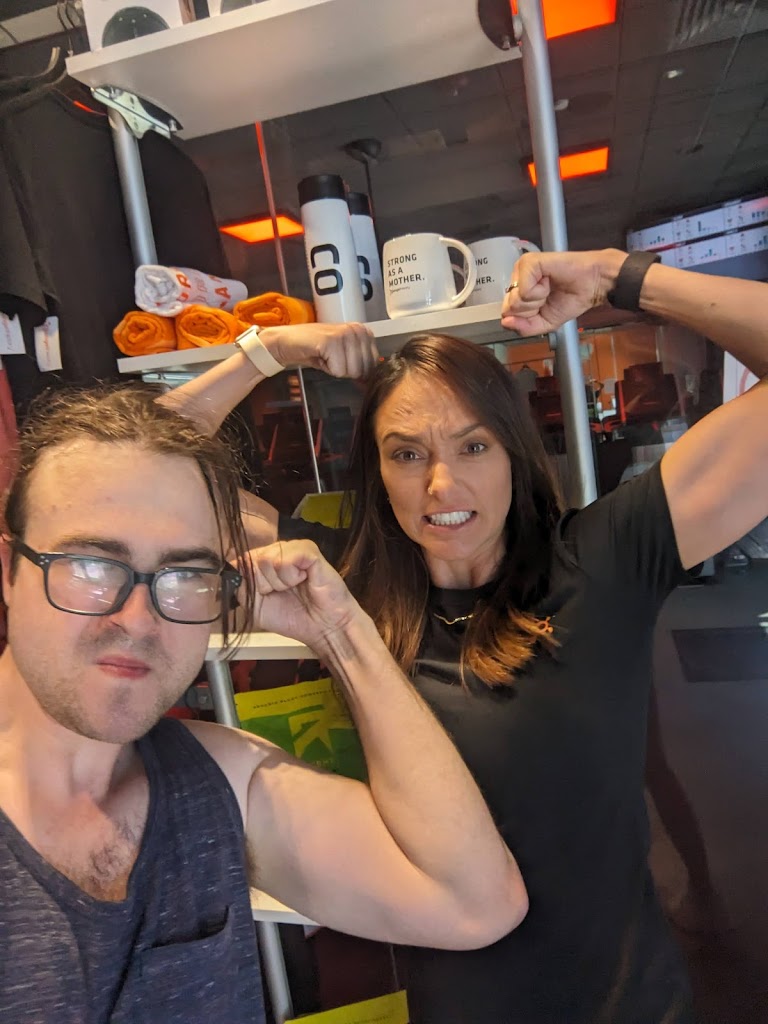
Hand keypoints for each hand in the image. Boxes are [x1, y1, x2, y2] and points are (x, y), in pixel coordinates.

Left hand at [243, 539, 362, 650]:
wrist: (324, 628)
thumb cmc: (294, 617)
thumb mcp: (256, 607)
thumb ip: (241, 587)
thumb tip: (229, 569)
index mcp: (264, 562)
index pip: (240, 561)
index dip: (248, 580)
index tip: (265, 595)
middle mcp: (277, 551)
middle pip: (251, 560)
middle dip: (263, 584)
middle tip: (283, 593)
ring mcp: (293, 548)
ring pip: (266, 559)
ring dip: (279, 582)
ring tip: (295, 587)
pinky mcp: (308, 550)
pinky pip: (285, 559)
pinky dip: (291, 576)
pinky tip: (304, 580)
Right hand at [259, 322, 378, 378]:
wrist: (288, 342)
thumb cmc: (316, 350)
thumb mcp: (344, 355)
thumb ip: (361, 365)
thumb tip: (372, 383)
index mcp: (364, 332)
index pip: (373, 365)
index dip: (356, 371)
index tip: (341, 360)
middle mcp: (357, 329)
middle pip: (363, 370)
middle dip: (345, 371)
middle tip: (331, 358)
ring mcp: (345, 334)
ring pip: (351, 372)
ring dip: (335, 369)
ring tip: (325, 357)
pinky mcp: (332, 341)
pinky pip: (338, 371)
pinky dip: (327, 368)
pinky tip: (319, 356)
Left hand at [500, 248, 625, 335]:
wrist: (592, 285)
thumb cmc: (570, 299)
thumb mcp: (544, 323)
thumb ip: (524, 328)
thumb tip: (505, 322)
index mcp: (518, 290)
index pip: (507, 314)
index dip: (527, 318)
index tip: (544, 307)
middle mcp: (516, 278)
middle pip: (509, 308)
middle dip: (531, 310)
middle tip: (548, 297)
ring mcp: (521, 269)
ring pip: (515, 300)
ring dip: (537, 301)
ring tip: (549, 289)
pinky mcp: (528, 262)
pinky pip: (523, 291)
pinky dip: (539, 292)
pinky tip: (549, 281)